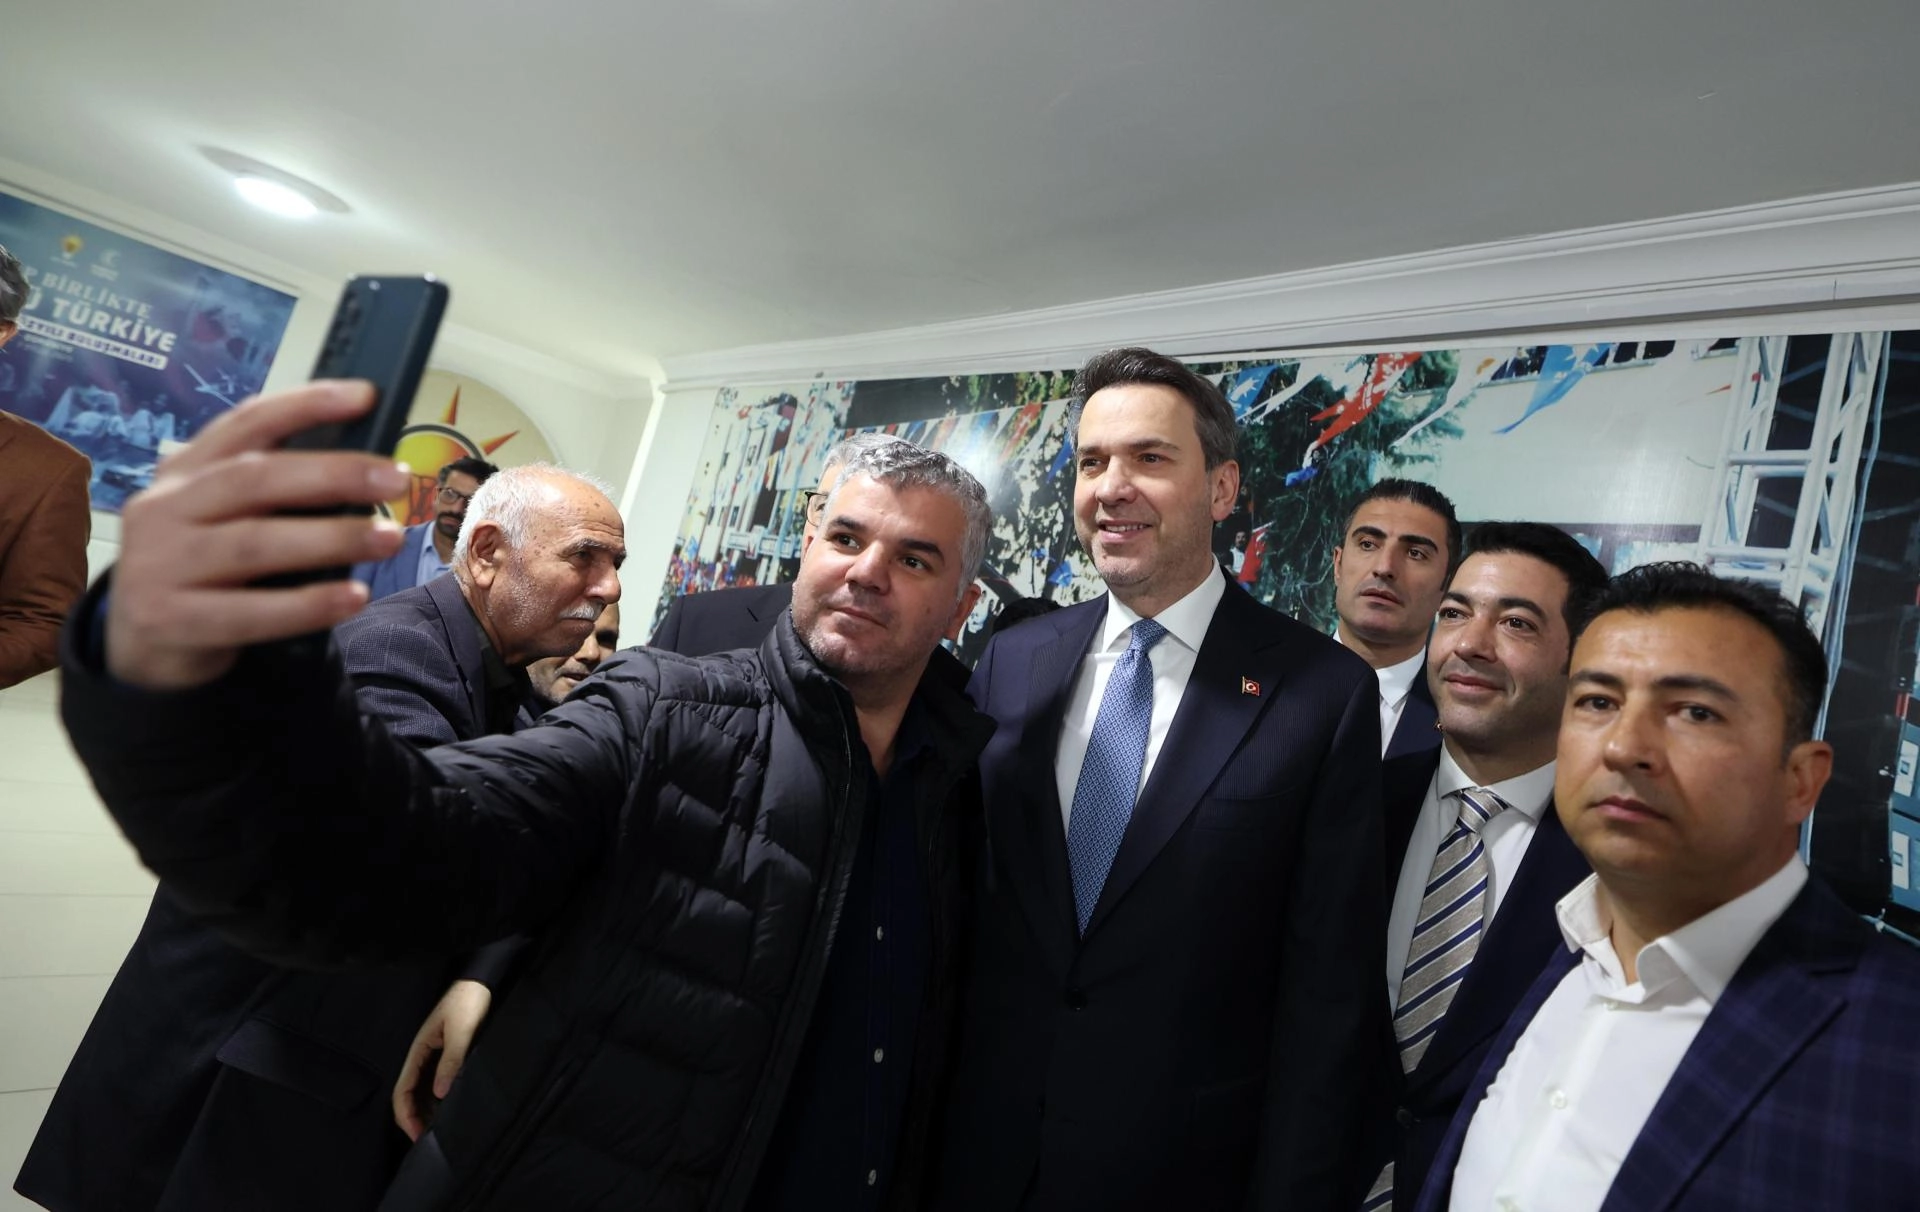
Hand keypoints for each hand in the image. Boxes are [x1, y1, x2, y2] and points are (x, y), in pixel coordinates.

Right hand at [105, 381, 410, 689]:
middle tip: (396, 478)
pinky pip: (249, 612)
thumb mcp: (223, 517)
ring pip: (254, 544)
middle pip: (254, 479)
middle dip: (333, 474)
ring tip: (390, 537)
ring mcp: (160, 564)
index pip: (245, 423)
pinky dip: (307, 604)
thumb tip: (366, 467)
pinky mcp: (170, 620)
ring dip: (332, 538)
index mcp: (184, 471)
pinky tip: (355, 596)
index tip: (365, 396)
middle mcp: (165, 508)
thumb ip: (274, 490)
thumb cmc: (204, 569)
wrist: (140, 648)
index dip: (304, 405)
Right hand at [393, 979, 493, 1140]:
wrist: (482, 982)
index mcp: (419, 1051)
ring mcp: (436, 1058)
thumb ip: (452, 1059)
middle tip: (429, 1143)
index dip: (406, 1116)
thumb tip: (439, 1093)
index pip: (403, 1090)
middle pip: (411, 1096)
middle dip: (415, 1120)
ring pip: (424, 1092)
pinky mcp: (450, 1057)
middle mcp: (424, 1057)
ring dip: (427, 1112)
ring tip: (439, 1133)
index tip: (417, 1136)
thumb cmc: (469, 1001)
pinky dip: (441, 1101)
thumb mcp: (461, 1030)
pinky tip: (451, 1111)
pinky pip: (439, 1084)